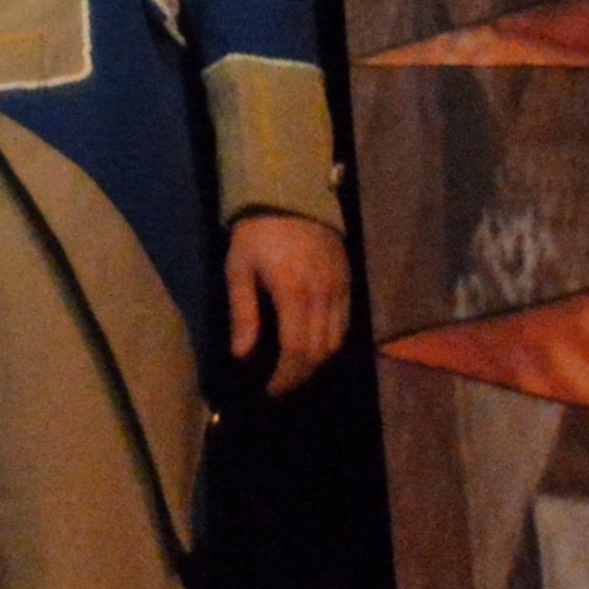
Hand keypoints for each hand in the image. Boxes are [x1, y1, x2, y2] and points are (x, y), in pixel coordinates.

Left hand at [228, 212, 353, 396]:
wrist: (290, 197)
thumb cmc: (256, 234)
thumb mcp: (238, 270)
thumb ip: (243, 314)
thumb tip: (242, 355)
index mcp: (294, 295)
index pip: (296, 350)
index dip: (285, 377)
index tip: (271, 392)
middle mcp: (324, 297)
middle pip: (320, 351)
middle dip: (300, 375)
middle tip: (281, 388)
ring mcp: (342, 290)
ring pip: (337, 340)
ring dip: (317, 362)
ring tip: (295, 372)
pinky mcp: (350, 282)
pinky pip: (346, 323)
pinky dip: (332, 342)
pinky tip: (314, 348)